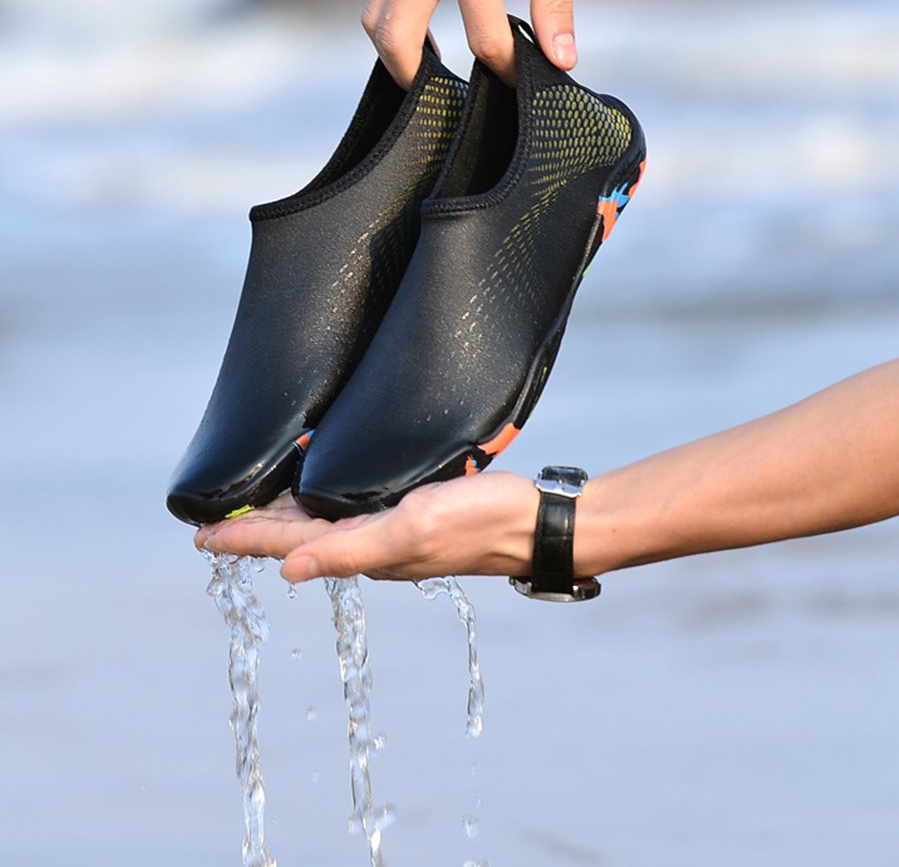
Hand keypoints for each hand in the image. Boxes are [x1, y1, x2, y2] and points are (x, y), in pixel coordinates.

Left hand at [195, 472, 538, 582]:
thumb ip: (350, 548)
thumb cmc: (478, 523)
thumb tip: (286, 570)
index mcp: (363, 549)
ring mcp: (389, 528)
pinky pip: (349, 510)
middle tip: (214, 522)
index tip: (200, 538)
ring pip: (320, 523)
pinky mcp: (409, 510)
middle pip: (297, 535)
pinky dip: (320, 504)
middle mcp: (369, 541)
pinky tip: (319, 493)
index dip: (242, 541)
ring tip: (252, 510)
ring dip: (282, 518)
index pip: (287, 545)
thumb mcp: (411, 530)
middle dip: (254, 530)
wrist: (532, 519)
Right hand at [363, 0, 589, 86]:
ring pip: (377, 11)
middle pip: (391, 36)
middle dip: (415, 80)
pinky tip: (433, 28)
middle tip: (450, 99)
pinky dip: (402, 16)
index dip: (510, 69)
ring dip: (398, 49)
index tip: (529, 78)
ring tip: (434, 72)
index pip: (482, 38)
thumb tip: (561, 59)